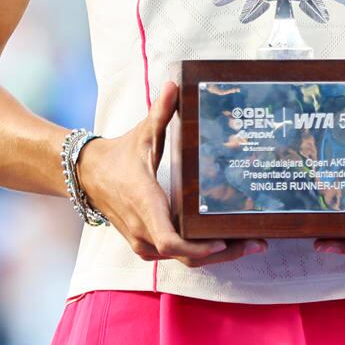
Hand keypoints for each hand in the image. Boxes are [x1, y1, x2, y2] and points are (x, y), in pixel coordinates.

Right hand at [74, 80, 265, 268]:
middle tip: (256, 242)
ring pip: (182, 260)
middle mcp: (143, 228)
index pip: (169, 241)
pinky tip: (224, 242)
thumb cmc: (118, 156)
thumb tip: (174, 84)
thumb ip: (160, 112)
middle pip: (185, 256)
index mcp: (144, 203)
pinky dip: (200, 253)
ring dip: (214, 256)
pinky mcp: (146, 245)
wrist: (88, 174)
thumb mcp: (142, 134)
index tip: (222, 240)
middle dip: (222, 253)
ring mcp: (143, 240)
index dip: (197, 247)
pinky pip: (175, 256)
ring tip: (247, 242)